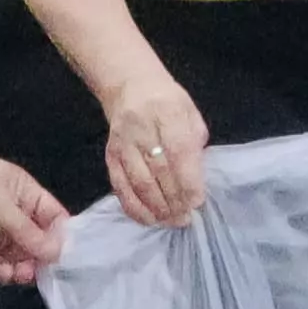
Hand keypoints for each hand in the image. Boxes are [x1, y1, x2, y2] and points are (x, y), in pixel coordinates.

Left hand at [0, 140, 67, 280]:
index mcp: (23, 194)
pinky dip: (4, 274)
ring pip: (19, 259)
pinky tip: (5, 274)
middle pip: (38, 243)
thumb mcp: (0, 202)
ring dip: (24, 268)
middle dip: (43, 258)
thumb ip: (27, 231)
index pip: (52, 217)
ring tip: (22, 272)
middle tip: (43, 269)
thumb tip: (57, 252)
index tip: (67, 255)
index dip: (62, 235)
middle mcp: (12, 217)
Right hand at [98, 68, 216, 226]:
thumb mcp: (189, 114)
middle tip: (186, 218)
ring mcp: (123, 143)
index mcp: (167, 112)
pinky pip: (120, 186)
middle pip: (158, 170)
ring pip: (138, 182)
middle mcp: (141, 127)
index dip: (188, 180)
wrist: (130, 87)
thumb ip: (195, 144)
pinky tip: (148, 219)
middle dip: (174, 199)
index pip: (178, 150)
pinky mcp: (110, 156)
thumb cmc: (167, 102)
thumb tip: (197, 180)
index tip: (197, 202)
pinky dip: (134, 207)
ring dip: (156, 207)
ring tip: (171, 221)